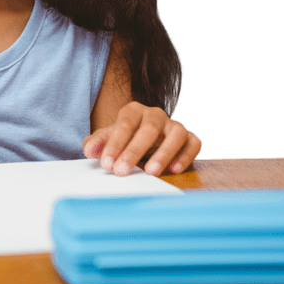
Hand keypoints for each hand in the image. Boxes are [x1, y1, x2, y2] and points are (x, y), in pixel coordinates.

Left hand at [82, 101, 200, 176]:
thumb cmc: (124, 140)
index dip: (115, 144)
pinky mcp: (189, 138)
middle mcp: (156, 115)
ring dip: (164, 153)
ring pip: (176, 133)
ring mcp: (174, 125)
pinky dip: (186, 155)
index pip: (125, 124)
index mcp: (134, 111)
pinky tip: (174, 169)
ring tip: (151, 172)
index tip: (106, 164)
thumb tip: (90, 150)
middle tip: (122, 171)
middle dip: (134, 151)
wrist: (143, 141)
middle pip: (149, 128)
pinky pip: (193, 143)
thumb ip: (96, 143)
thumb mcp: (107, 140)